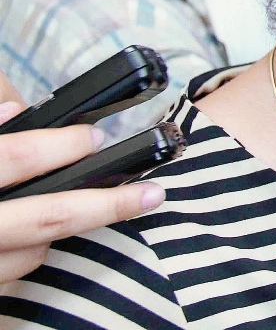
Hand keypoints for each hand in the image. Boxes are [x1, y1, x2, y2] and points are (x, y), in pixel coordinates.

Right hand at [0, 79, 164, 283]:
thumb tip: (14, 106)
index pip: (9, 158)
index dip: (56, 147)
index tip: (94, 137)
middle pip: (40, 221)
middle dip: (102, 206)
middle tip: (151, 193)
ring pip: (28, 255)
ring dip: (60, 231)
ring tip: (93, 205)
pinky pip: (7, 279)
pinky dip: (26, 256)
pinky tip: (39, 237)